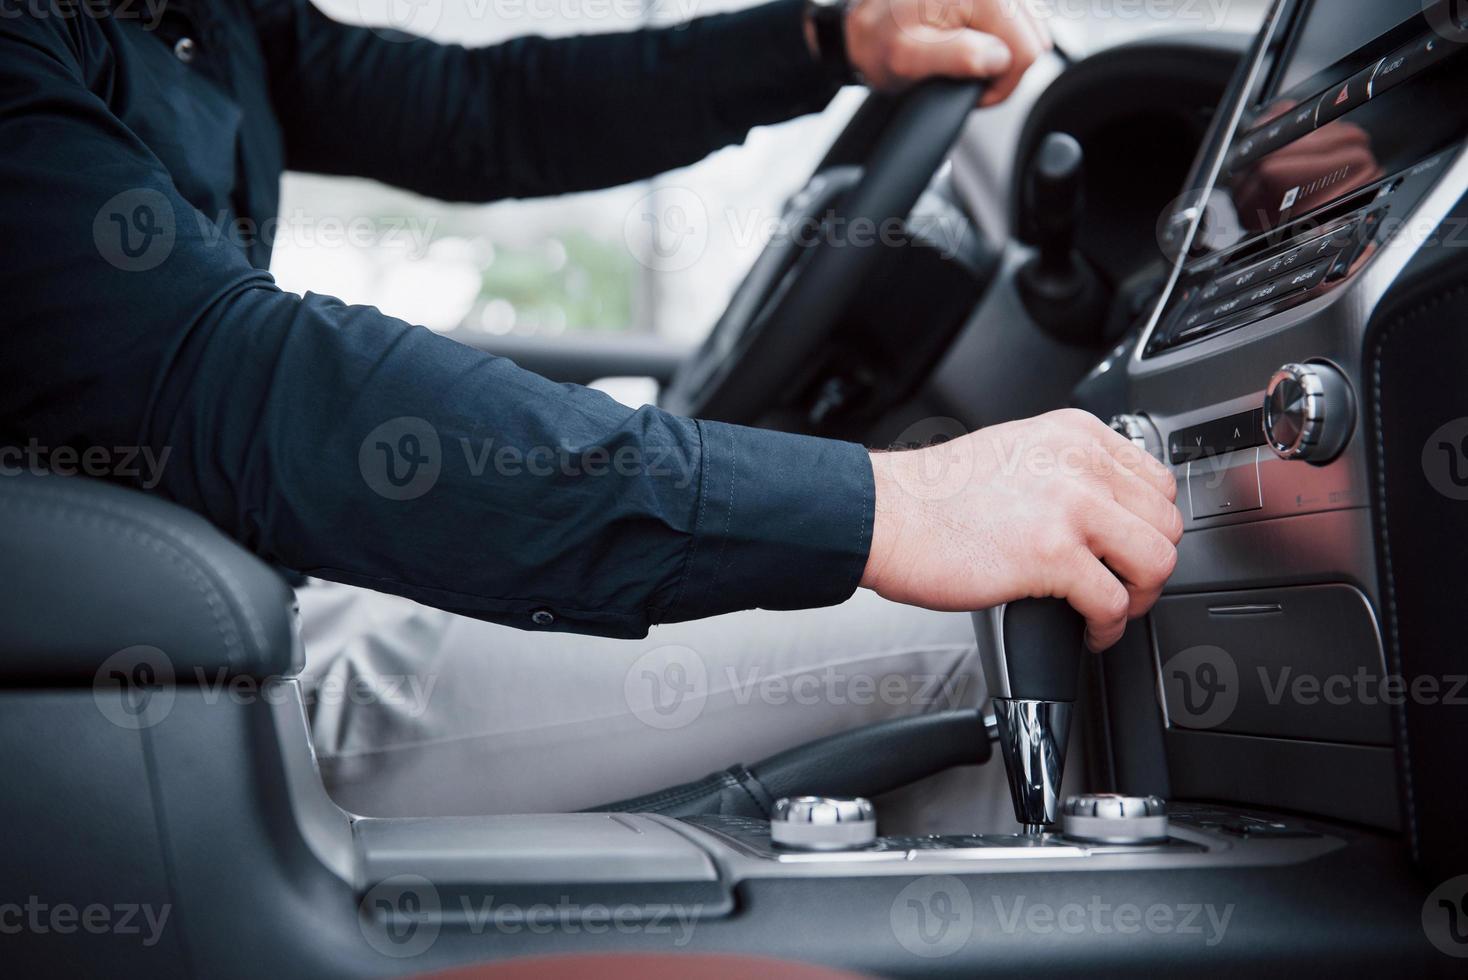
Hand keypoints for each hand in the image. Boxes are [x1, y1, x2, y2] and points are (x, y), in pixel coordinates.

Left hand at [843, 0, 1050, 104]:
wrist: (863, 22)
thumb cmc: (879, 40)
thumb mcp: (908, 59)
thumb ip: (957, 58)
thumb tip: (998, 59)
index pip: (1026, 50)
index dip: (1002, 82)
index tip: (971, 89)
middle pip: (1031, 38)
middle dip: (1001, 67)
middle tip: (963, 75)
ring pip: (1026, 31)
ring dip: (998, 54)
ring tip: (961, 57)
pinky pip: (1015, 22)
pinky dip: (995, 39)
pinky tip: (968, 42)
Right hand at [861, 409, 1182, 650]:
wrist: (884, 514)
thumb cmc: (933, 495)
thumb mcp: (1016, 451)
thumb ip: (1065, 469)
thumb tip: (1102, 511)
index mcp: (1074, 435)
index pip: (1157, 481)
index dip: (1151, 525)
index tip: (1133, 549)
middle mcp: (1079, 463)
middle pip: (1165, 523)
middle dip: (1149, 566)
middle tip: (1123, 587)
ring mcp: (1069, 507)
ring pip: (1155, 562)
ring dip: (1138, 598)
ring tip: (1110, 610)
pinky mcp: (1050, 555)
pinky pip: (1112, 603)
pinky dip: (1108, 627)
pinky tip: (1087, 630)